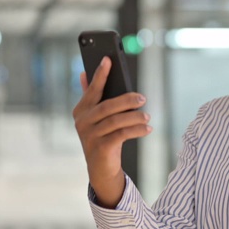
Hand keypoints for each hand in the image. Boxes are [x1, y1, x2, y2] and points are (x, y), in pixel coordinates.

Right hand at [72, 57, 151, 207]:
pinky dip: (136, 130)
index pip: (92, 89)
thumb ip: (91, 97)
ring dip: (135, 117)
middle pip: (107, 106)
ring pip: (116, 121)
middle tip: (143, 98)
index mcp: (81, 110)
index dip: (100, 74)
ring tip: (147, 116)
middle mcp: (82, 122)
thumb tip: (83, 74)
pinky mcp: (100, 148)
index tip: (108, 59)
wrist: (101, 168)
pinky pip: (121, 135)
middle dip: (127, 100)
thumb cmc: (102, 137)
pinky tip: (147, 129)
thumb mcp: (96, 118)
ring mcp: (89, 136)